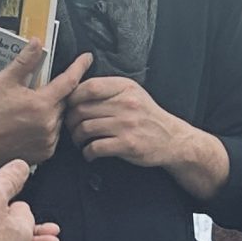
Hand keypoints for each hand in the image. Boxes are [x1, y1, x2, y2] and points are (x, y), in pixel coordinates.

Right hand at [0, 47, 91, 169]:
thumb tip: (37, 42)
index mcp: (42, 104)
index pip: (69, 81)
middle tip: (39, 91)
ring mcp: (49, 140)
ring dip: (52, 110)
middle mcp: (49, 123)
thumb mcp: (5, 80)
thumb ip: (25, 60)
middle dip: (56, 93)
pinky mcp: (45, 152)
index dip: (79, 67)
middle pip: (64, 101)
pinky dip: (48, 127)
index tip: (87, 58)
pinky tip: (32, 124)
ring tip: (31, 110)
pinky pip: (55, 135)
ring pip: (60, 118)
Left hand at [68, 74, 197, 173]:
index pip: (90, 86)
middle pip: (83, 108)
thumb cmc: (148, 116)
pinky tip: (89, 153)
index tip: (69, 105)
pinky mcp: (127, 144)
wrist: (172, 139)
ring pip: (85, 128)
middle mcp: (126, 104)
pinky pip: (95, 147)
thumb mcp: (134, 93)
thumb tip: (77, 91)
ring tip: (79, 141)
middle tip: (71, 127)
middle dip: (71, 120)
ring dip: (77, 137)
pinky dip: (87, 152)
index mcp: (125, 87)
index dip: (73, 96)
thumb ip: (110, 89)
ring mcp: (127, 124)